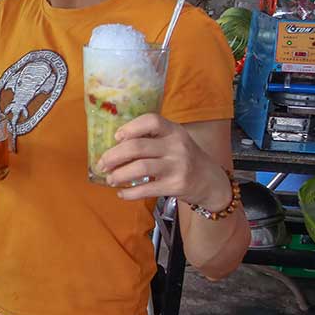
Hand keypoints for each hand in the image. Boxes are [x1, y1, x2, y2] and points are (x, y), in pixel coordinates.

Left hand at [94, 114, 230, 207]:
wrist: (211, 182)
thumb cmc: (185, 159)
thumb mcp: (174, 142)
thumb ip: (152, 139)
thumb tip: (115, 146)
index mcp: (174, 131)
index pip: (151, 121)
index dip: (130, 127)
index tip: (116, 137)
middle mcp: (177, 146)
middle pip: (137, 146)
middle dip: (113, 156)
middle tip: (102, 164)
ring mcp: (177, 166)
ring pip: (139, 167)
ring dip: (119, 174)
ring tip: (110, 179)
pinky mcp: (176, 186)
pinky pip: (146, 189)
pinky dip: (129, 193)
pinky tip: (122, 193)